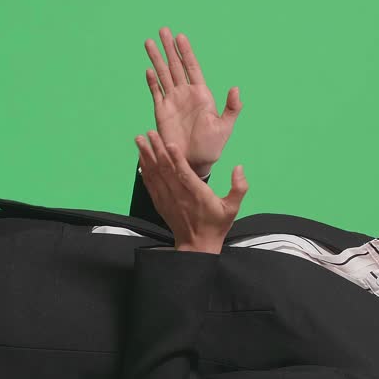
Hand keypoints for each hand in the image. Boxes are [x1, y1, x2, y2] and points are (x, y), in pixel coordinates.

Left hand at [133, 129, 247, 251]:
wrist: (197, 246)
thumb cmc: (215, 225)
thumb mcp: (233, 208)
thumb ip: (239, 188)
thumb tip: (239, 168)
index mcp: (197, 195)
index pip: (185, 173)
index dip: (176, 158)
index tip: (170, 143)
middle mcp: (180, 195)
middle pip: (166, 169)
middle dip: (157, 149)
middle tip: (149, 133)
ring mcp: (168, 199)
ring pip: (155, 174)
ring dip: (146, 156)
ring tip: (139, 140)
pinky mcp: (160, 203)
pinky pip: (150, 184)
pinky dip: (144, 170)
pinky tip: (141, 159)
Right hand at [144, 27, 242, 178]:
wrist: (194, 162)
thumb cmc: (212, 146)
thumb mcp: (225, 127)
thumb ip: (232, 108)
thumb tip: (236, 88)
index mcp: (202, 94)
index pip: (192, 67)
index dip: (186, 52)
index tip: (180, 36)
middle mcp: (186, 94)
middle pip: (175, 66)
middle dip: (169, 48)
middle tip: (162, 29)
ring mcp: (172, 101)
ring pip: (163, 75)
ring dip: (156, 59)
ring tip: (149, 42)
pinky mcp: (162, 112)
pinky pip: (156, 92)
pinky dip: (152, 81)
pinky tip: (149, 69)